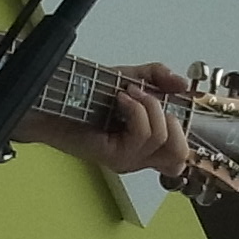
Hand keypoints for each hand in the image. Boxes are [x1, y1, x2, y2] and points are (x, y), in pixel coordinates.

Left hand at [46, 64, 192, 182]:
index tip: (167, 104)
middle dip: (170, 118)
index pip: (180, 157)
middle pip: (180, 155)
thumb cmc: (86, 94)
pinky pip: (142, 135)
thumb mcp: (129, 78)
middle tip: (146, 99)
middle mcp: (140, 158)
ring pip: (161, 138)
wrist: (54, 100)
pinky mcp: (114, 157)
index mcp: (147, 145)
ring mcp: (127, 159)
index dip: (183, 130)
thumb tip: (182, 85)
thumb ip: (158, 78)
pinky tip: (120, 100)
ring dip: (148, 107)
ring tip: (127, 94)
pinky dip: (136, 110)